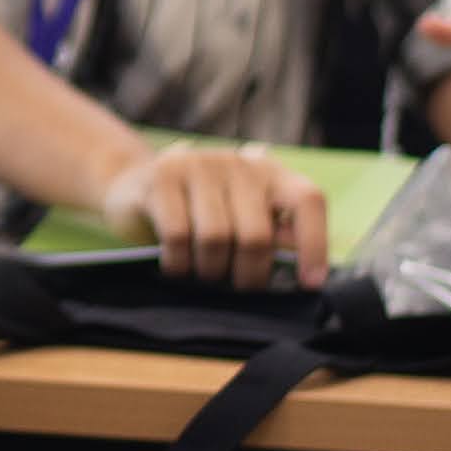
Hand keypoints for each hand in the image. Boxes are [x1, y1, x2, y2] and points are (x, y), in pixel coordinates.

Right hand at [110, 142, 323, 290]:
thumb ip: (271, 238)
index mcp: (270, 173)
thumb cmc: (200, 215)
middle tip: (236, 287)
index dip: (314, 244)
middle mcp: (238, 163)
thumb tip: (300, 275)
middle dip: (248, 274)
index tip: (310, 283)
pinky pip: (178, 235)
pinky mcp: (162, 176)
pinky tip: (175, 267)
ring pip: (216, 238)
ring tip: (203, 275)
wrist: (136, 186)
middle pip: (256, 234)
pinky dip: (179, 263)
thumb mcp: (242, 219)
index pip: (307, 201)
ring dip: (209, 271)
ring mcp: (198, 165)